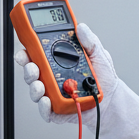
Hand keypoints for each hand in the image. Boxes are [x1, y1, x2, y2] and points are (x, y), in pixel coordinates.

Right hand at [13, 23, 138, 138]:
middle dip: (28, 69)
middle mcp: (52, 78)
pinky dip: (43, 107)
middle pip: (32, 72)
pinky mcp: (58, 110)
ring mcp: (54, 94)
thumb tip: (81, 28)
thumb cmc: (104, 78)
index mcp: (58, 62)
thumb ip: (90, 41)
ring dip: (34, 87)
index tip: (25, 49)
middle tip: (32, 66)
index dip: (28, 52)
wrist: (113, 100)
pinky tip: (47, 101)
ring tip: (39, 85)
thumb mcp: (99, 55)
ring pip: (36, 91)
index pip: (37, 55)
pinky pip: (46, 110)